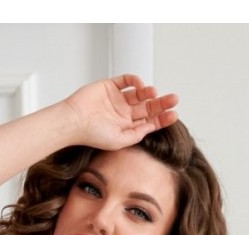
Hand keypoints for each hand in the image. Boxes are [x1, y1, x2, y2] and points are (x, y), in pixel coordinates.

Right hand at [63, 76, 178, 150]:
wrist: (74, 121)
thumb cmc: (92, 134)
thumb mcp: (119, 140)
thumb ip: (136, 134)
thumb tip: (152, 126)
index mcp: (127, 127)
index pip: (149, 121)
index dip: (162, 118)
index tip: (174, 115)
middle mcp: (123, 113)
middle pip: (147, 107)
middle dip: (161, 103)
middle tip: (174, 99)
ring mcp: (117, 99)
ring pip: (138, 93)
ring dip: (148, 92)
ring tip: (153, 93)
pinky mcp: (109, 86)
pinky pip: (125, 80)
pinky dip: (134, 80)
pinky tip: (139, 84)